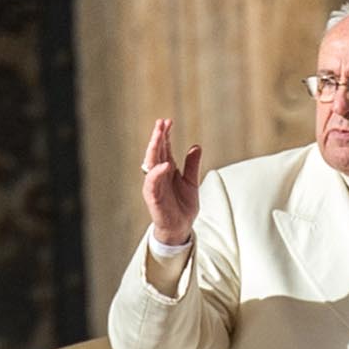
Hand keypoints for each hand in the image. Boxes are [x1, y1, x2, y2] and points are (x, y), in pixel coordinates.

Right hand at [140, 118, 203, 245]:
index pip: (163, 149)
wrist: (181, 228)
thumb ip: (192, 165)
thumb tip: (196, 146)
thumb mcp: (191, 181)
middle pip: (156, 153)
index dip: (165, 135)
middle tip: (161, 122)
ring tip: (160, 135)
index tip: (167, 121)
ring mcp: (155, 186)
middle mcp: (158, 176)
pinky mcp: (154, 199)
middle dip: (158, 137)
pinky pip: (153, 184)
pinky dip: (158, 174)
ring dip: (155, 149)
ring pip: (151, 164)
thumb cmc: (182, 205)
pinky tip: (165, 164)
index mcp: (166, 171)